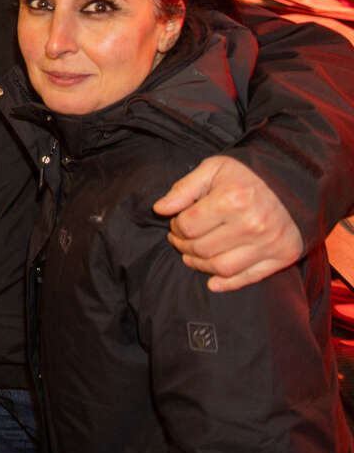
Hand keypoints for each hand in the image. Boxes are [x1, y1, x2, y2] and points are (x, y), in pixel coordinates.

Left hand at [152, 155, 302, 291]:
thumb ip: (184, 189)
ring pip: (221, 268)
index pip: (188, 226)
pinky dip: (227, 283)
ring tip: (191, 255)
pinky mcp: (283, 256)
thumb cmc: (246, 175)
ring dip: (200, 265)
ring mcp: (270, 243)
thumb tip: (159, 209)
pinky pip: (249, 278)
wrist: (292, 181)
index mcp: (232, 199)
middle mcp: (253, 224)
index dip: (175, 227)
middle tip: (180, 240)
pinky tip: (212, 280)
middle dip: (183, 246)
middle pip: (202, 249)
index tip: (176, 224)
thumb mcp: (212, 169)